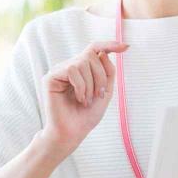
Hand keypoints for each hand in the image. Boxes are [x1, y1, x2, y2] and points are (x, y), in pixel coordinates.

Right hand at [40, 41, 126, 156]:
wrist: (73, 132)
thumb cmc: (87, 115)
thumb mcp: (105, 91)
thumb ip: (108, 72)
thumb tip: (103, 53)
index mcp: (84, 69)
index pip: (96, 49)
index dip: (110, 45)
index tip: (126, 47)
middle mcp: (71, 67)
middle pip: (92, 55)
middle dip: (100, 76)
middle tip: (98, 96)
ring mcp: (60, 71)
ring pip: (83, 62)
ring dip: (90, 84)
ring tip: (86, 100)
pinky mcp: (51, 77)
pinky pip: (72, 69)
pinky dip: (80, 86)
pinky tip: (78, 98)